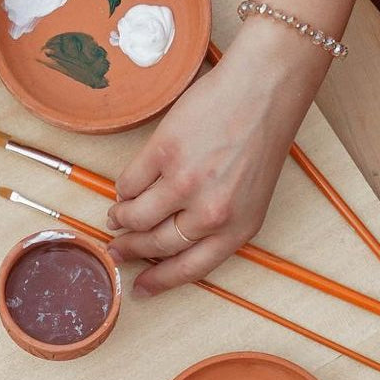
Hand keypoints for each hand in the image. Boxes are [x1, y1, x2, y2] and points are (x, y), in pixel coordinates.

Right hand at [106, 18, 326, 294]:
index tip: (141, 288)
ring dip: (121, 219)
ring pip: (136, 217)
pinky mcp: (163, 153)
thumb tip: (172, 240)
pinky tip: (124, 190)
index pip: (190, 269)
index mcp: (237, 229)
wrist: (262, 91)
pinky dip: (122, 189)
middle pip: (157, 245)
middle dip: (131, 250)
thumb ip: (217, 222)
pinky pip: (129, 183)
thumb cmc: (260, 140)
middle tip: (117, 249)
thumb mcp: (251, 196)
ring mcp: (185, 183)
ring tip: (117, 217)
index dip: (160, 281)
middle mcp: (211, 213)